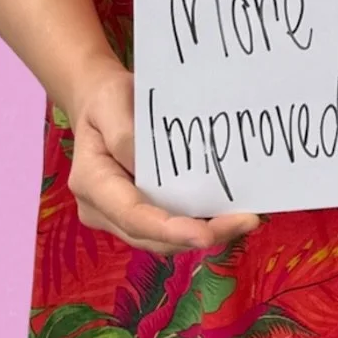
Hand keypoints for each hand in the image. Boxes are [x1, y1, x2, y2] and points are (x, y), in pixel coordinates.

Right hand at [65, 58, 260, 255]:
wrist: (99, 103)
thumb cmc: (105, 99)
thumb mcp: (111, 101)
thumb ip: (126, 134)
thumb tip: (150, 168)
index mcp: (91, 183)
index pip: (132, 215)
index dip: (169, 229)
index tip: (205, 235)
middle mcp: (101, 209)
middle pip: (152, 237)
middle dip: (200, 235)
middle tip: (246, 221)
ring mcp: (118, 215)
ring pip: (162, 239)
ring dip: (204, 233)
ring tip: (245, 219)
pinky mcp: (136, 212)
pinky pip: (167, 226)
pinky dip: (197, 223)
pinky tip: (228, 213)